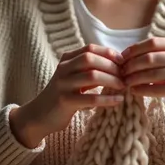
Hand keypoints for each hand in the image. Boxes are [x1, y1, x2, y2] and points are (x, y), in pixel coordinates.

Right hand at [10, 44, 124, 147]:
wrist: (39, 115)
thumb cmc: (63, 95)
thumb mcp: (74, 78)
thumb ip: (90, 69)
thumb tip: (117, 65)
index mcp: (66, 60)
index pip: (90, 48)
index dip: (108, 53)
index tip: (123, 61)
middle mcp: (63, 69)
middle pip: (91, 58)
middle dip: (111, 66)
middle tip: (125, 75)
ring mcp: (63, 84)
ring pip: (92, 76)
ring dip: (111, 80)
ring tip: (123, 86)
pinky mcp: (64, 101)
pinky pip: (90, 98)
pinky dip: (107, 99)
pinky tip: (119, 100)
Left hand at [121, 37, 164, 128]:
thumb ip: (159, 55)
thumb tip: (127, 55)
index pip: (153, 43)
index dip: (134, 49)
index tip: (122, 57)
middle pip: (150, 58)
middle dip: (131, 65)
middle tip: (121, 72)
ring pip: (152, 73)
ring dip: (134, 78)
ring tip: (124, 82)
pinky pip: (157, 88)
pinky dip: (142, 90)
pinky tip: (134, 91)